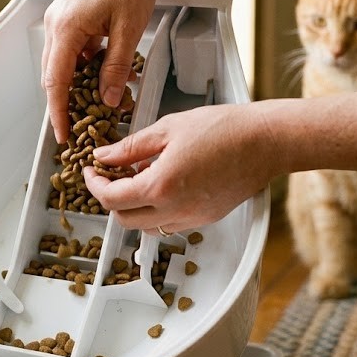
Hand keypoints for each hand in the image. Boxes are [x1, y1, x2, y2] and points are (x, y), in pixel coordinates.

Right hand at [41, 0, 157, 143]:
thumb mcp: (128, 30)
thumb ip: (116, 68)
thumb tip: (108, 97)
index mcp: (66, 28)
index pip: (56, 83)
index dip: (59, 113)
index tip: (62, 134)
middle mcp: (57, 23)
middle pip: (55, 75)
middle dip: (67, 102)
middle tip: (81, 125)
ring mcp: (62, 16)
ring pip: (64, 61)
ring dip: (80, 81)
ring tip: (103, 96)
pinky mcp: (70, 12)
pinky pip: (72, 47)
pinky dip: (85, 63)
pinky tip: (105, 68)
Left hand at [83, 103, 279, 233]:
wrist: (265, 142)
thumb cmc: (224, 129)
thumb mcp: (168, 128)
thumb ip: (131, 147)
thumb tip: (104, 155)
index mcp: (160, 186)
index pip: (111, 198)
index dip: (94, 184)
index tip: (91, 171)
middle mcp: (174, 210)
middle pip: (124, 219)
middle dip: (110, 199)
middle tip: (109, 176)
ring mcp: (191, 218)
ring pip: (146, 227)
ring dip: (134, 209)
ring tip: (138, 180)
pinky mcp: (205, 220)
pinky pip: (170, 225)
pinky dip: (157, 212)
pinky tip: (163, 187)